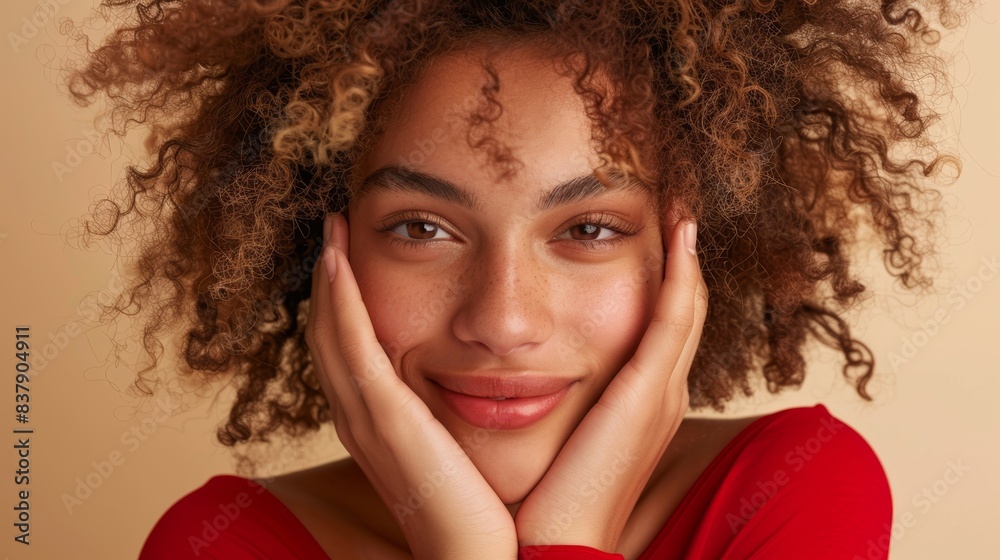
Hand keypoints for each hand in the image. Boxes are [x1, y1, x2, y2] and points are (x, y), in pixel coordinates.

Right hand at [305, 212, 516, 559]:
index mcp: (381, 425)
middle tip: (334, 229)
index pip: (352, 351)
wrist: (485, 558)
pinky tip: (336, 258)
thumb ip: (461, 414)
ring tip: (334, 229)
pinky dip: (338, 300)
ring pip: (330, 332)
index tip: (355, 255)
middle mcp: (362, 419)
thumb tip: (489, 379)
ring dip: (327, 278)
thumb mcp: (466, 450)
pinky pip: (350, 346)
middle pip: (330, 335)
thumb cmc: (488, 510)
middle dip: (328, 281)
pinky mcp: (383, 418)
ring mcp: (366, 418)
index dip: (346, 302)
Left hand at [514, 216, 707, 551]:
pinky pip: (677, 316)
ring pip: (687, 305)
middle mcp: (662, 395)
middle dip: (682, 259)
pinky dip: (683, 272)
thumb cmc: (543, 497)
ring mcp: (662, 393)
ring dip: (686, 254)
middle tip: (676, 208)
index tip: (651, 234)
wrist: (552, 549)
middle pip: (683, 310)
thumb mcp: (552, 437)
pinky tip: (679, 229)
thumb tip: (516, 373)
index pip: (660, 328)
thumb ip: (550, 401)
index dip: (663, 281)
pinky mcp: (650, 394)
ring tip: (681, 207)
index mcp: (639, 405)